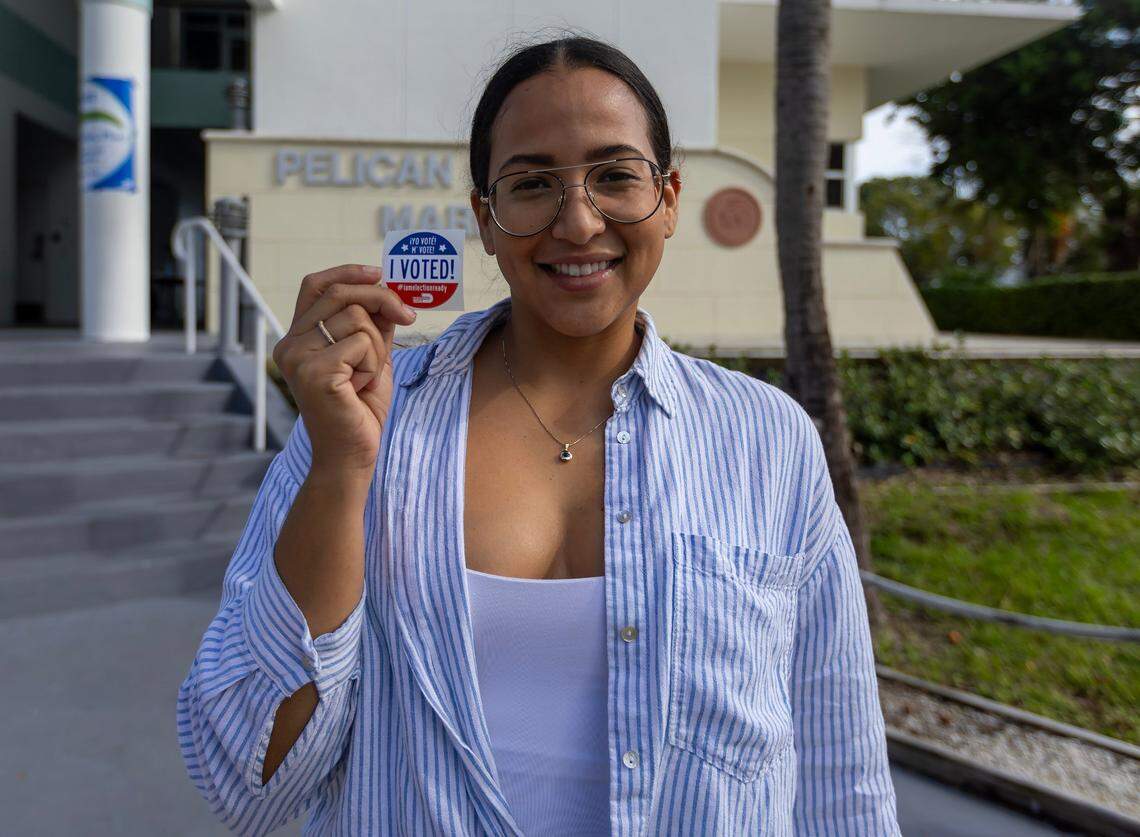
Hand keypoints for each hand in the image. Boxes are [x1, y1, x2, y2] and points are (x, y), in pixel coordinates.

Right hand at [272, 264, 416, 477]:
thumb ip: (373, 324)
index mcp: (296, 338)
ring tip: (366, 377)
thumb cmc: (360, 409)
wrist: (352, 456)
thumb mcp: (371, 357)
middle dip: (383, 300)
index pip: (315, 285)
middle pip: (342, 294)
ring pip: (358, 319)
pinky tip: (361, 388)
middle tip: (408, 317)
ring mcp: (298, 357)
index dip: (348, 272)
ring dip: (378, 348)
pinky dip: (374, 364)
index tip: (379, 273)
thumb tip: (389, 290)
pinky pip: (363, 344)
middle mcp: (289, 344)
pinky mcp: (315, 372)